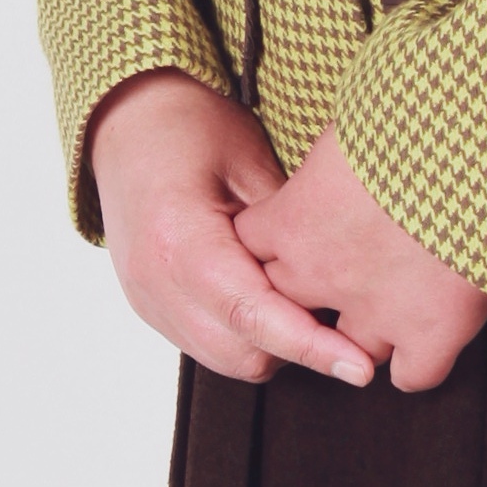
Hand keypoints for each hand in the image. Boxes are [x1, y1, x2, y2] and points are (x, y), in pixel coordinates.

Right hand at [88, 71, 374, 386]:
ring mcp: (148, 301)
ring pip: (226, 358)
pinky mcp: (150, 308)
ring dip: (271, 344)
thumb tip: (337, 274)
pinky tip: (268, 296)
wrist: (128, 122)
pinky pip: (206, 345)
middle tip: (341, 311)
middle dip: (297, 344)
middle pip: (242, 351)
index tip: (359, 365)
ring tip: (304, 299)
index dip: (311, 345)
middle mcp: (156, 283)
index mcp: (179, 241)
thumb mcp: (249, 158)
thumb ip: (286, 225)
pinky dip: (243, 334)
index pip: (253, 314)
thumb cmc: (189, 126)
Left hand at [234, 123, 486, 392]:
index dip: (274, 237)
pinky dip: (420, 359)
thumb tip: (335, 156)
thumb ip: (329, 158)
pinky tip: (429, 335)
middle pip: (288, 305)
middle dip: (308, 293)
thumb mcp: (351, 122)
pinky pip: (411, 375)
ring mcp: (376, 313)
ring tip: (392, 297)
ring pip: (348, 350)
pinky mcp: (430, 335)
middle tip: (343, 264)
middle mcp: (323, 275)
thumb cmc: (414, 114)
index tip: (298, 224)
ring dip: (364, 330)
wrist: (480, 141)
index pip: (251, 245)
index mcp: (294, 218)